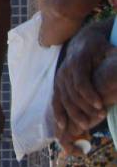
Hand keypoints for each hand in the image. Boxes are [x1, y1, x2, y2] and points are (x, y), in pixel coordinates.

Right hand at [53, 24, 110, 147]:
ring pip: (64, 99)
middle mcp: (65, 70)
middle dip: (84, 108)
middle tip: (98, 118)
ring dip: (74, 113)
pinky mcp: (57, 84)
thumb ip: (114, 57)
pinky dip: (58, 112)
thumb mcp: (108, 49)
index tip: (101, 106)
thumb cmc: (99, 47)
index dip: (90, 95)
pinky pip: (55, 100)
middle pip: (72, 93)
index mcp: (77, 62)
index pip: (81, 82)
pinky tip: (62, 125)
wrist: (82, 41)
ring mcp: (59, 78)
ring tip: (86, 125)